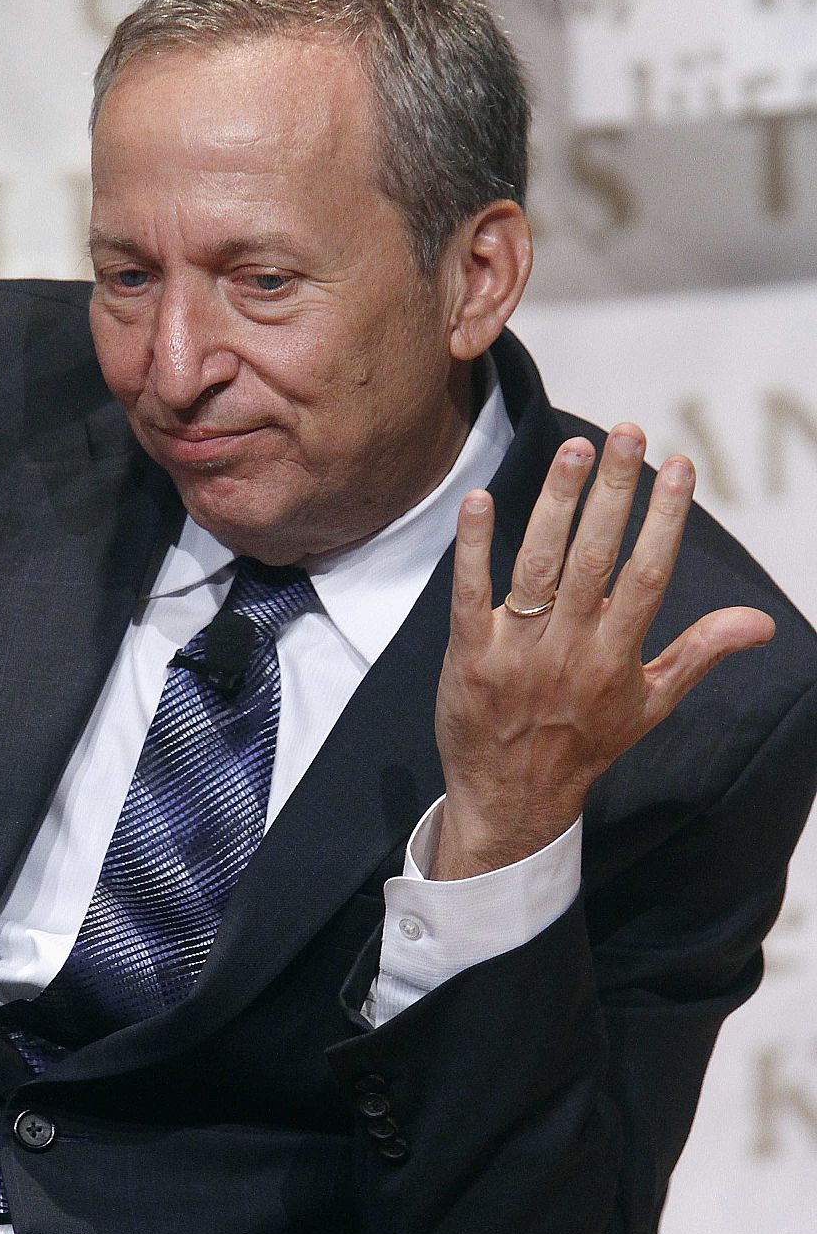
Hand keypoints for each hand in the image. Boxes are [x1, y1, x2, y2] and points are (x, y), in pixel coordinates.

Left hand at [432, 425, 774, 879]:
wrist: (512, 800)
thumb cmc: (584, 744)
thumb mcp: (650, 705)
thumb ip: (700, 654)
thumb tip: (763, 622)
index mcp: (618, 657)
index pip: (648, 576)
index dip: (665, 520)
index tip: (678, 465)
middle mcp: (571, 650)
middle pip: (595, 560)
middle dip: (613, 494)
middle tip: (626, 433)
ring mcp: (518, 653)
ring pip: (539, 567)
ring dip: (556, 505)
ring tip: (574, 450)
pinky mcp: (470, 656)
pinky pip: (470, 594)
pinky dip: (473, 547)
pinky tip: (478, 499)